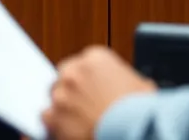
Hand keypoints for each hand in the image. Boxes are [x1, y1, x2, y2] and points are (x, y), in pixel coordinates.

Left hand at [43, 46, 157, 139]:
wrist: (134, 129)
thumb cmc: (140, 110)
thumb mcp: (142, 86)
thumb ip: (126, 80)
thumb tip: (129, 88)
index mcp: (95, 57)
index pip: (82, 63)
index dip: (87, 79)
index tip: (91, 89)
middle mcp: (74, 71)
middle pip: (64, 76)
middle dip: (71, 89)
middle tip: (84, 105)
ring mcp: (62, 93)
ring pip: (54, 96)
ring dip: (62, 107)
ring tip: (78, 121)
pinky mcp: (53, 116)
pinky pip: (46, 117)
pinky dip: (54, 125)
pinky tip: (67, 130)